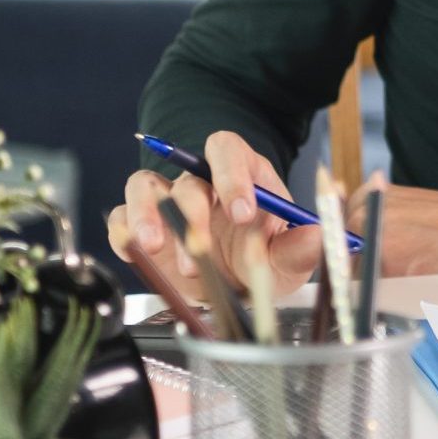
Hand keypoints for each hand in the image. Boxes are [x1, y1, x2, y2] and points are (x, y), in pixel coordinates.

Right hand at [107, 130, 322, 305]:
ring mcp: (166, 202)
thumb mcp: (286, 259)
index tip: (244, 215)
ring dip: (147, 213)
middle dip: (193, 211)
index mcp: (241, 175)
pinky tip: (135, 250)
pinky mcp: (140, 227)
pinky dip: (123, 230)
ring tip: (155, 245)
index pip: (228, 150)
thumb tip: (317, 236)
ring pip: (144, 185)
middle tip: (202, 247)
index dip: (233, 176)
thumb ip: (300, 249)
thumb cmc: (259, 261)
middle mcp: (201, 182)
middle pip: (187, 175)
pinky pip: (120, 216)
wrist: (231, 288)